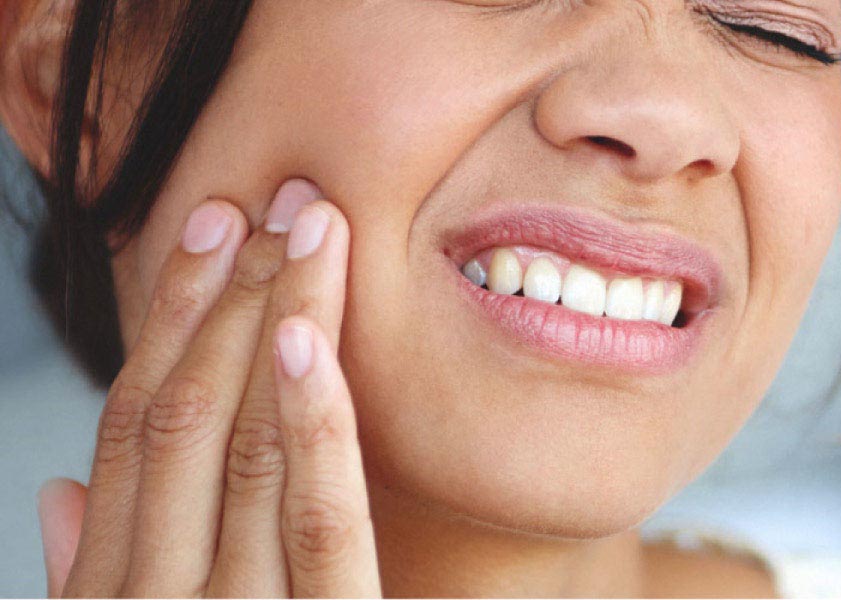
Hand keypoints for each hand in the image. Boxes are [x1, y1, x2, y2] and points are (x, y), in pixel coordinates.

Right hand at [36, 180, 380, 596]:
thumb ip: (89, 574)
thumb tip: (56, 492)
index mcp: (111, 591)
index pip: (133, 426)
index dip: (169, 316)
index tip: (209, 232)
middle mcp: (155, 597)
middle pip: (188, 414)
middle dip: (229, 295)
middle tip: (278, 204)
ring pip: (251, 444)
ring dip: (276, 320)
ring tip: (309, 227)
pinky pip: (321, 519)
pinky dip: (314, 422)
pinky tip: (306, 335)